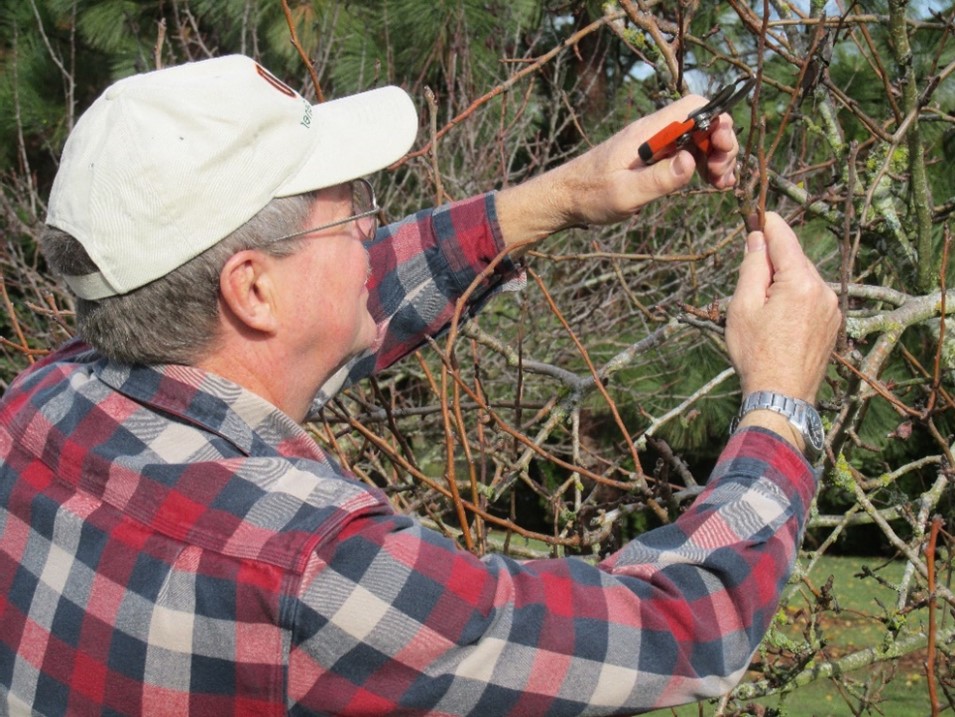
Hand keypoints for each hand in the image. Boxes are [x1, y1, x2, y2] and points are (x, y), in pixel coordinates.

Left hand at [554, 94, 738, 225]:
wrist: (564, 198)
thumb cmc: (590, 195)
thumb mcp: (624, 193)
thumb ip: (658, 179)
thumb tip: (690, 160)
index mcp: (648, 132)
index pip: (693, 106)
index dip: (716, 121)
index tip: (720, 149)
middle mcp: (654, 132)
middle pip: (703, 122)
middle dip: (722, 143)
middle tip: (722, 174)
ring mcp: (655, 145)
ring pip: (699, 139)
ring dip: (717, 157)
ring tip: (721, 184)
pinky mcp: (654, 159)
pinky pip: (688, 154)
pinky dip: (704, 165)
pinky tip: (713, 183)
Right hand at [725, 212, 839, 403]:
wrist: (781, 395)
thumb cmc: (756, 353)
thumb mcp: (743, 306)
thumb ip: (753, 266)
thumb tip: (757, 238)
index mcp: (801, 281)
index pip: (784, 237)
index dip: (768, 223)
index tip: (755, 213)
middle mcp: (823, 289)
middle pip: (795, 258)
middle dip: (773, 258)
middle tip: (747, 269)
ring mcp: (832, 308)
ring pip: (804, 279)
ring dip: (783, 280)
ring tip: (760, 306)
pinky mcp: (832, 324)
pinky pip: (812, 298)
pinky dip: (794, 297)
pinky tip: (777, 319)